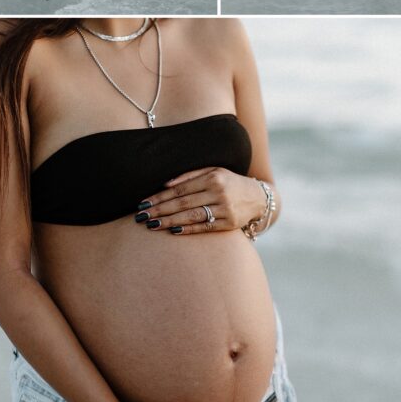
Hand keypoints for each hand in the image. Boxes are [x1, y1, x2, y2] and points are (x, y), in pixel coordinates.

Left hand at [136, 167, 265, 233]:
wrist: (258, 197)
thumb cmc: (229, 182)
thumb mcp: (214, 171)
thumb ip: (190, 175)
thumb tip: (165, 184)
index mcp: (213, 177)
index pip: (180, 188)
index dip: (160, 196)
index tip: (144, 203)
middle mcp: (219, 192)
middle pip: (183, 202)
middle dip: (160, 210)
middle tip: (142, 216)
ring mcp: (225, 209)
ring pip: (192, 216)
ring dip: (170, 221)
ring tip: (152, 225)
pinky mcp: (229, 224)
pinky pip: (204, 227)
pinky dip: (188, 229)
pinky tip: (173, 231)